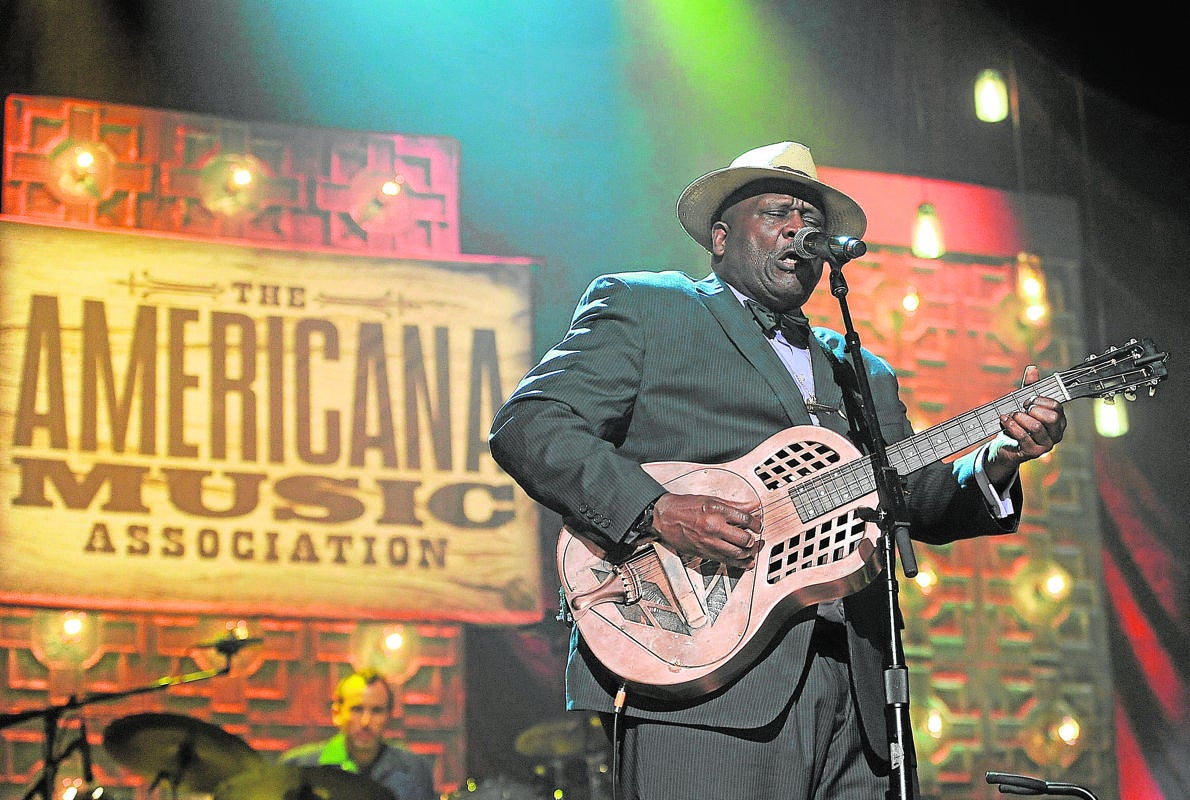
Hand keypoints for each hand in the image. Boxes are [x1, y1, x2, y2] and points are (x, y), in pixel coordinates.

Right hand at [649, 492, 761, 568]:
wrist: (664, 517)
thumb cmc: (684, 506)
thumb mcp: (710, 499)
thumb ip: (733, 505)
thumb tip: (752, 506)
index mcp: (716, 510)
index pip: (745, 519)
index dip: (757, 524)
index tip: (758, 525)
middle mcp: (714, 527)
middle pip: (744, 539)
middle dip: (753, 540)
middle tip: (755, 538)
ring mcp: (709, 542)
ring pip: (737, 553)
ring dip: (748, 553)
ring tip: (752, 549)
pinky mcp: (704, 553)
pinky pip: (726, 561)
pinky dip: (740, 563)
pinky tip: (746, 562)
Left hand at [985, 365, 1066, 486]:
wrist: (1005, 445)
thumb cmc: (1018, 423)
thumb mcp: (1023, 404)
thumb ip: (1029, 387)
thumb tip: (1032, 368)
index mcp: (1058, 419)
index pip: (1056, 406)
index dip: (1040, 400)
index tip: (1027, 400)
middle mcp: (1056, 433)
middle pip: (1051, 418)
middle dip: (1032, 410)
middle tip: (1021, 409)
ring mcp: (1046, 444)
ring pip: (1036, 427)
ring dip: (1019, 418)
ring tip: (1011, 415)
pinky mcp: (1033, 452)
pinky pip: (1023, 437)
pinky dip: (1011, 426)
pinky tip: (1004, 419)